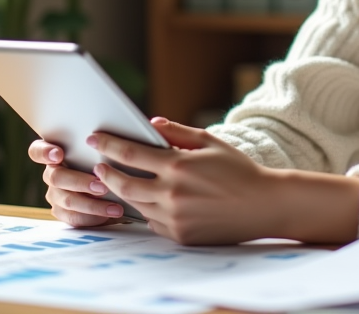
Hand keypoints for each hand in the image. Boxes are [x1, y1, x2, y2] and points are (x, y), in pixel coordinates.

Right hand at [27, 139, 124, 226]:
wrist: (108, 187)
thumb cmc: (102, 162)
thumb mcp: (97, 153)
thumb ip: (93, 149)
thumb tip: (108, 145)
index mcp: (52, 154)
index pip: (37, 151)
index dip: (45, 152)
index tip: (58, 154)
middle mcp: (50, 173)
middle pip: (56, 178)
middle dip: (80, 182)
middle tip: (102, 187)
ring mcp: (54, 194)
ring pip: (68, 200)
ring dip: (93, 205)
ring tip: (114, 206)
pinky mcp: (61, 212)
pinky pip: (73, 217)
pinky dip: (92, 217)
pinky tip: (107, 215)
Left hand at [87, 118, 281, 244]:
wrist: (264, 205)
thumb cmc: (239, 170)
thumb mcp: (210, 142)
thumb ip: (178, 132)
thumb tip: (151, 123)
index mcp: (179, 165)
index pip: (130, 153)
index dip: (108, 145)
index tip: (94, 138)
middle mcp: (172, 193)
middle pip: (123, 183)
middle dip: (105, 173)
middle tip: (97, 165)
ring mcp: (175, 218)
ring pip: (135, 204)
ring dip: (122, 192)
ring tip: (117, 181)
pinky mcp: (180, 235)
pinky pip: (153, 222)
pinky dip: (147, 210)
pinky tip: (148, 200)